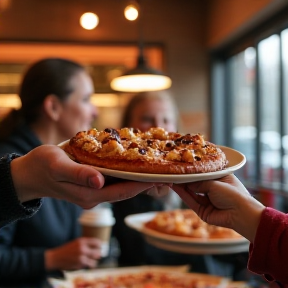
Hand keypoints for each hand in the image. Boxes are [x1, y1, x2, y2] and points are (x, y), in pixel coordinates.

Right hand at [10, 145, 155, 207]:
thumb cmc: (42, 166)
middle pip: (126, 191)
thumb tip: (100, 181)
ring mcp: (94, 192)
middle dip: (146, 183)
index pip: (122, 191)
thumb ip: (78, 174)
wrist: (31, 173)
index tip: (159, 176)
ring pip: (122, 187)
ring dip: (138, 179)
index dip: (142, 184)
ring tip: (155, 168)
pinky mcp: (92, 186)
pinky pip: (114, 182)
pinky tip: (134, 165)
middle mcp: (94, 196)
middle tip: (165, 171)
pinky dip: (126, 174)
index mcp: (88, 194)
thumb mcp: (57, 165)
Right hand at [45, 237, 101, 269]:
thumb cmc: (67, 250)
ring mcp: (81, 256)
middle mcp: (82, 248)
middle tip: (99, 254)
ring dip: (95, 260)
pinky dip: (90, 264)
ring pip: (95, 259)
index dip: (100, 245)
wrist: (56, 257)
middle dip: (99, 253)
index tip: (101, 247)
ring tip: (94, 260)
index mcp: (82, 241)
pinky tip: (89, 264)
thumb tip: (97, 245)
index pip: (97, 242)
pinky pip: (89, 264)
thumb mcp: (76, 242)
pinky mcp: (80, 264)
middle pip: (97, 251)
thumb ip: (85, 243)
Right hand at [173, 174, 264, 241]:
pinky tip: (175, 187)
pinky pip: (191, 201)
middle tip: (173, 172)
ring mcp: (208, 201)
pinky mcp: (202, 211)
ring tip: (171, 178)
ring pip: (192, 192)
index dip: (193, 170)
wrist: (240, 214)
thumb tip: (185, 181)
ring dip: (182, 186)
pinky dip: (183, 194)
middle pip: (196, 183)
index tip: (182, 166)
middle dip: (185, 179)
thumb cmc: (232, 194)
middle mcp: (213, 190)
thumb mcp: (214, 183)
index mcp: (220, 179)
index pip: (203, 173)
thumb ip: (198, 182)